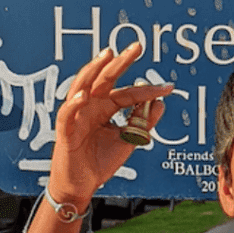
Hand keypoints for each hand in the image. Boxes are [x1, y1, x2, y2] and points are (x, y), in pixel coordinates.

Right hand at [49, 42, 173, 204]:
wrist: (82, 185)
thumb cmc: (99, 162)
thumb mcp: (129, 140)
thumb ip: (143, 122)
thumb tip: (161, 103)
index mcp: (105, 107)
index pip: (128, 93)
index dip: (148, 90)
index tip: (168, 87)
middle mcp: (91, 107)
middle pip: (104, 79)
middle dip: (120, 62)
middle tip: (137, 47)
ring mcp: (76, 117)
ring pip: (82, 87)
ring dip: (93, 71)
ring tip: (107, 56)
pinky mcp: (65, 132)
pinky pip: (67, 115)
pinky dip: (74, 104)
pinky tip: (85, 95)